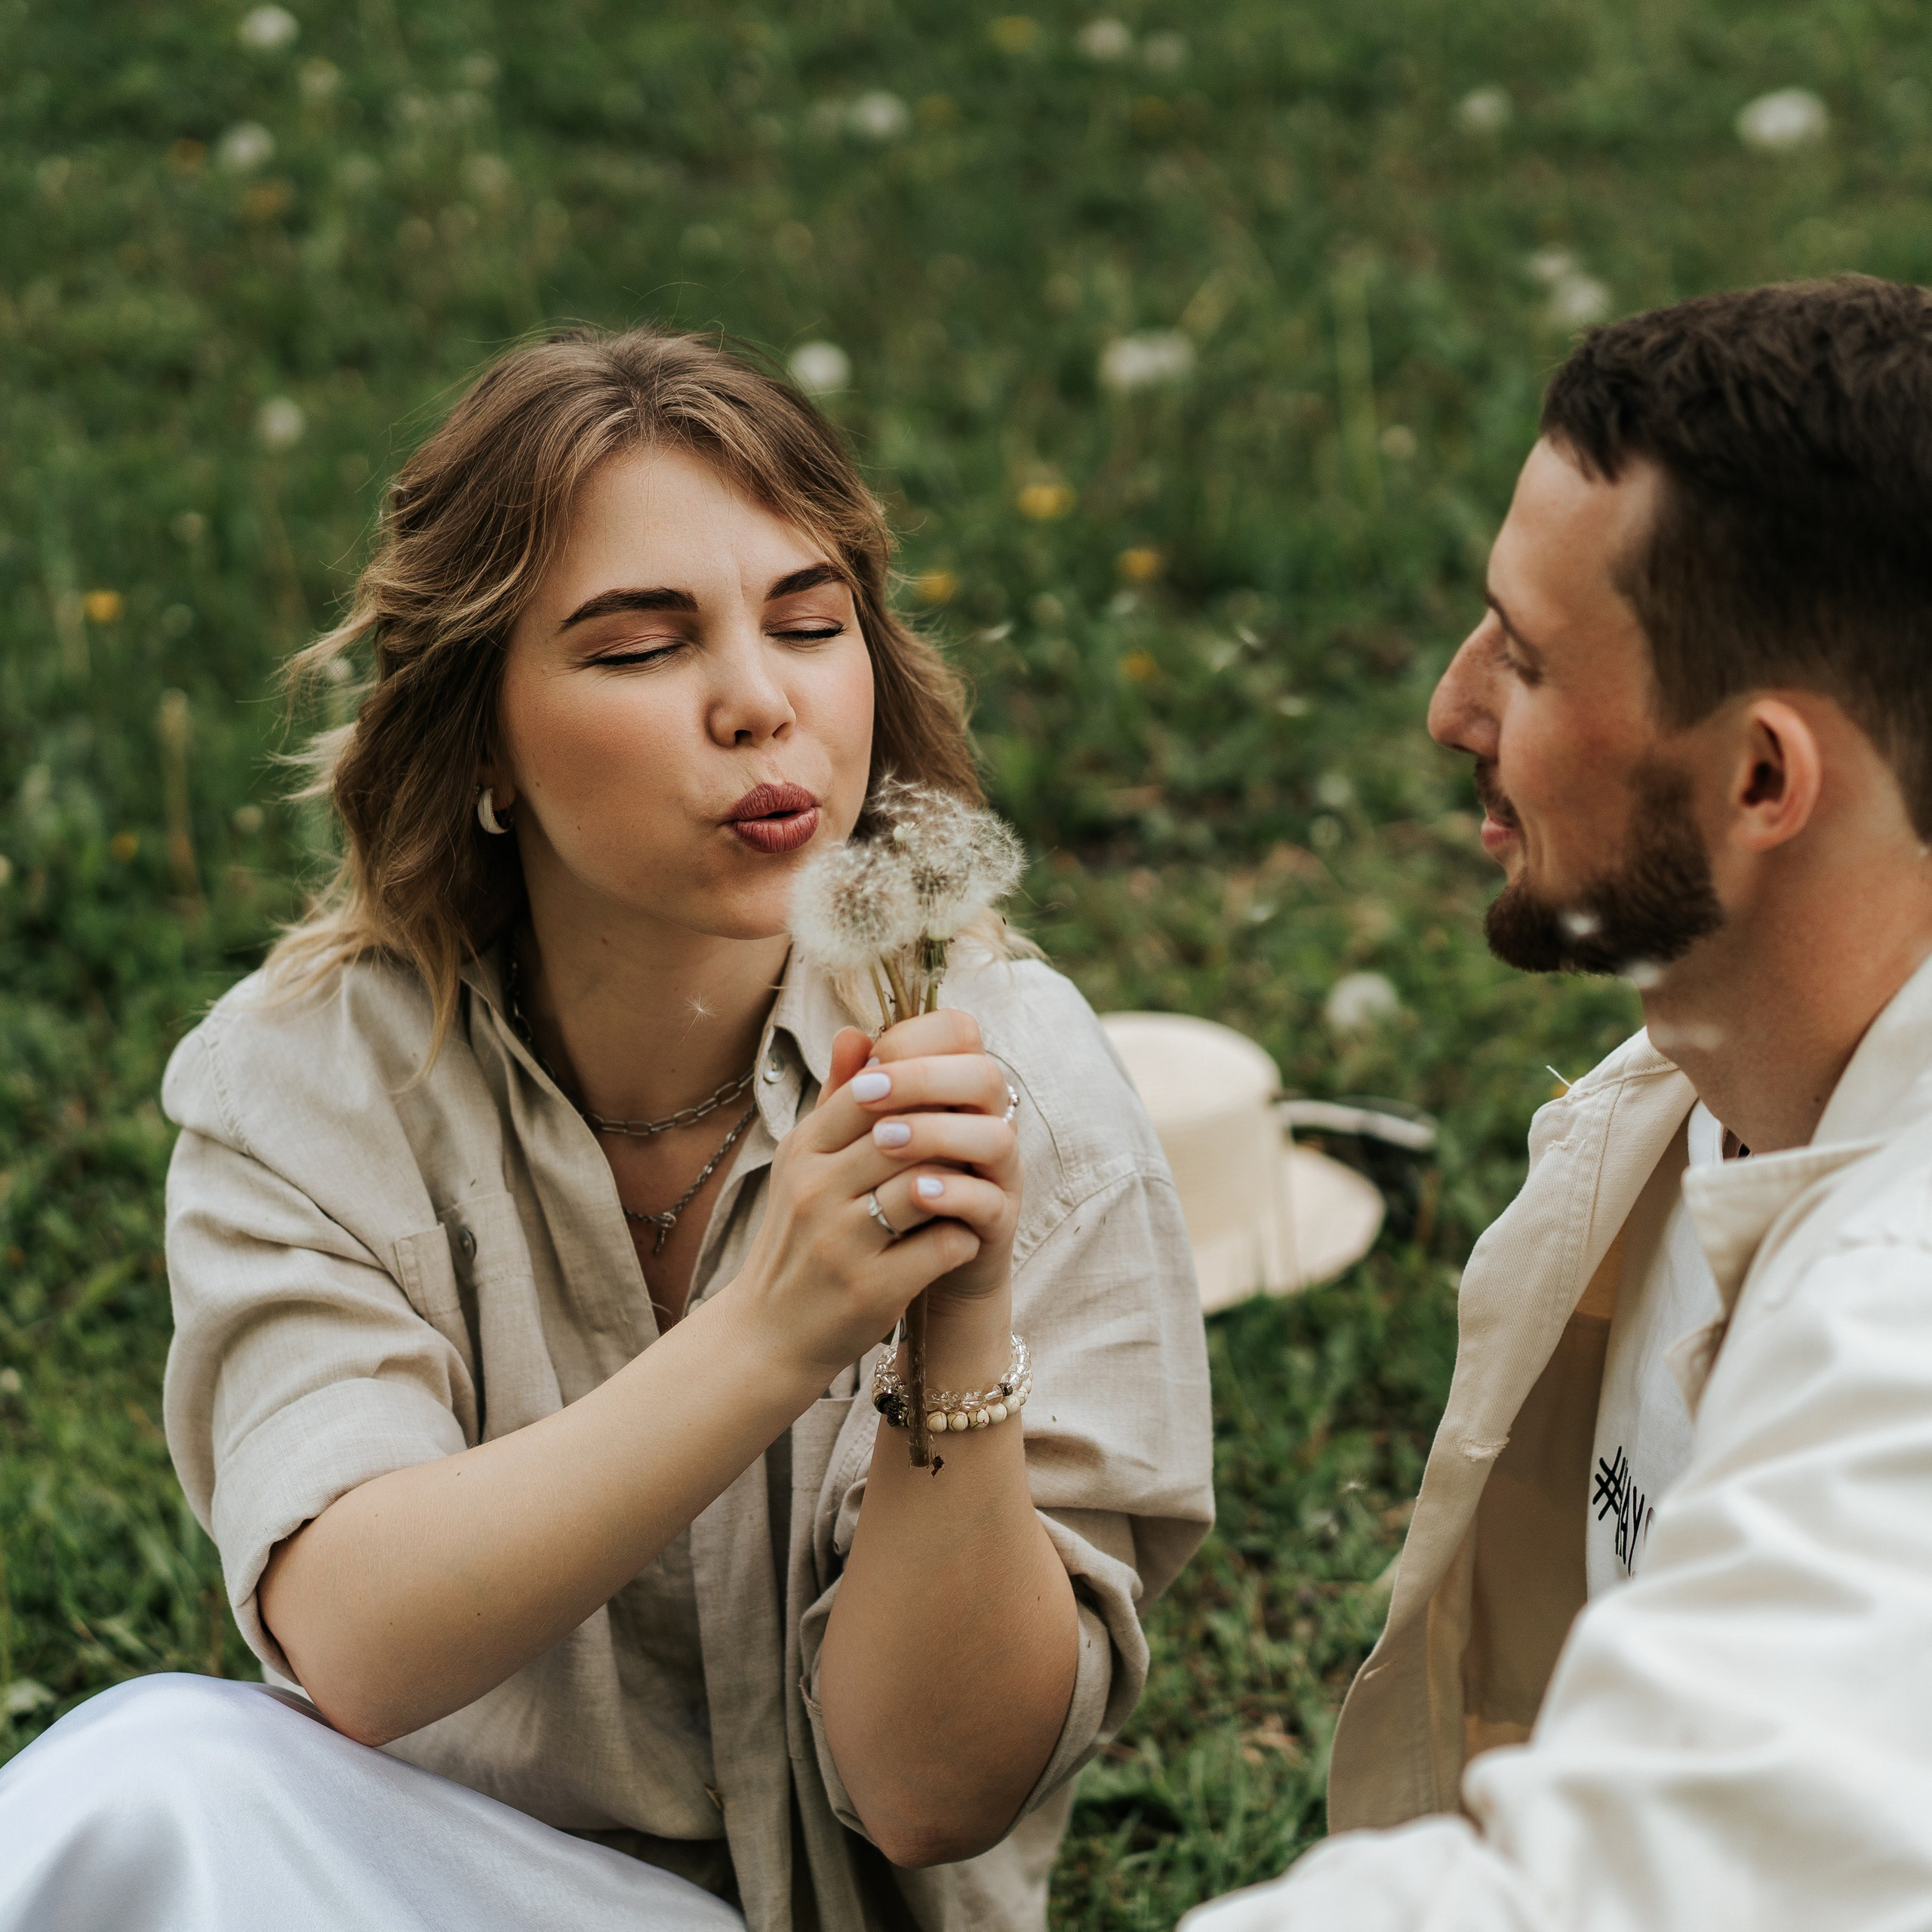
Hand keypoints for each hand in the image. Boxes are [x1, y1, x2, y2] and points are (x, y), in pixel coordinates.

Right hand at [724, 1011, 1017, 1381]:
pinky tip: (964, 1236)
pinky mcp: (871, 1289)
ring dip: (963, 1182)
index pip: (874, 1089)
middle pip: (907, 1132)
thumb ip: (837, 1099)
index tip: (955, 1096)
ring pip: (929, 1184)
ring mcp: (842, 1240)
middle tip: (979, 1136)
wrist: (768, 1334)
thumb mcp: (803, 1164)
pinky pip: (943, 1244)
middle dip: (951, 1131)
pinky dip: (965, 1236)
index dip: (924, 1087)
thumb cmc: (799, 1238)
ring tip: (974, 1184)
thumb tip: (858, 1032)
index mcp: (804, 1149)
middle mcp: (817, 1189)